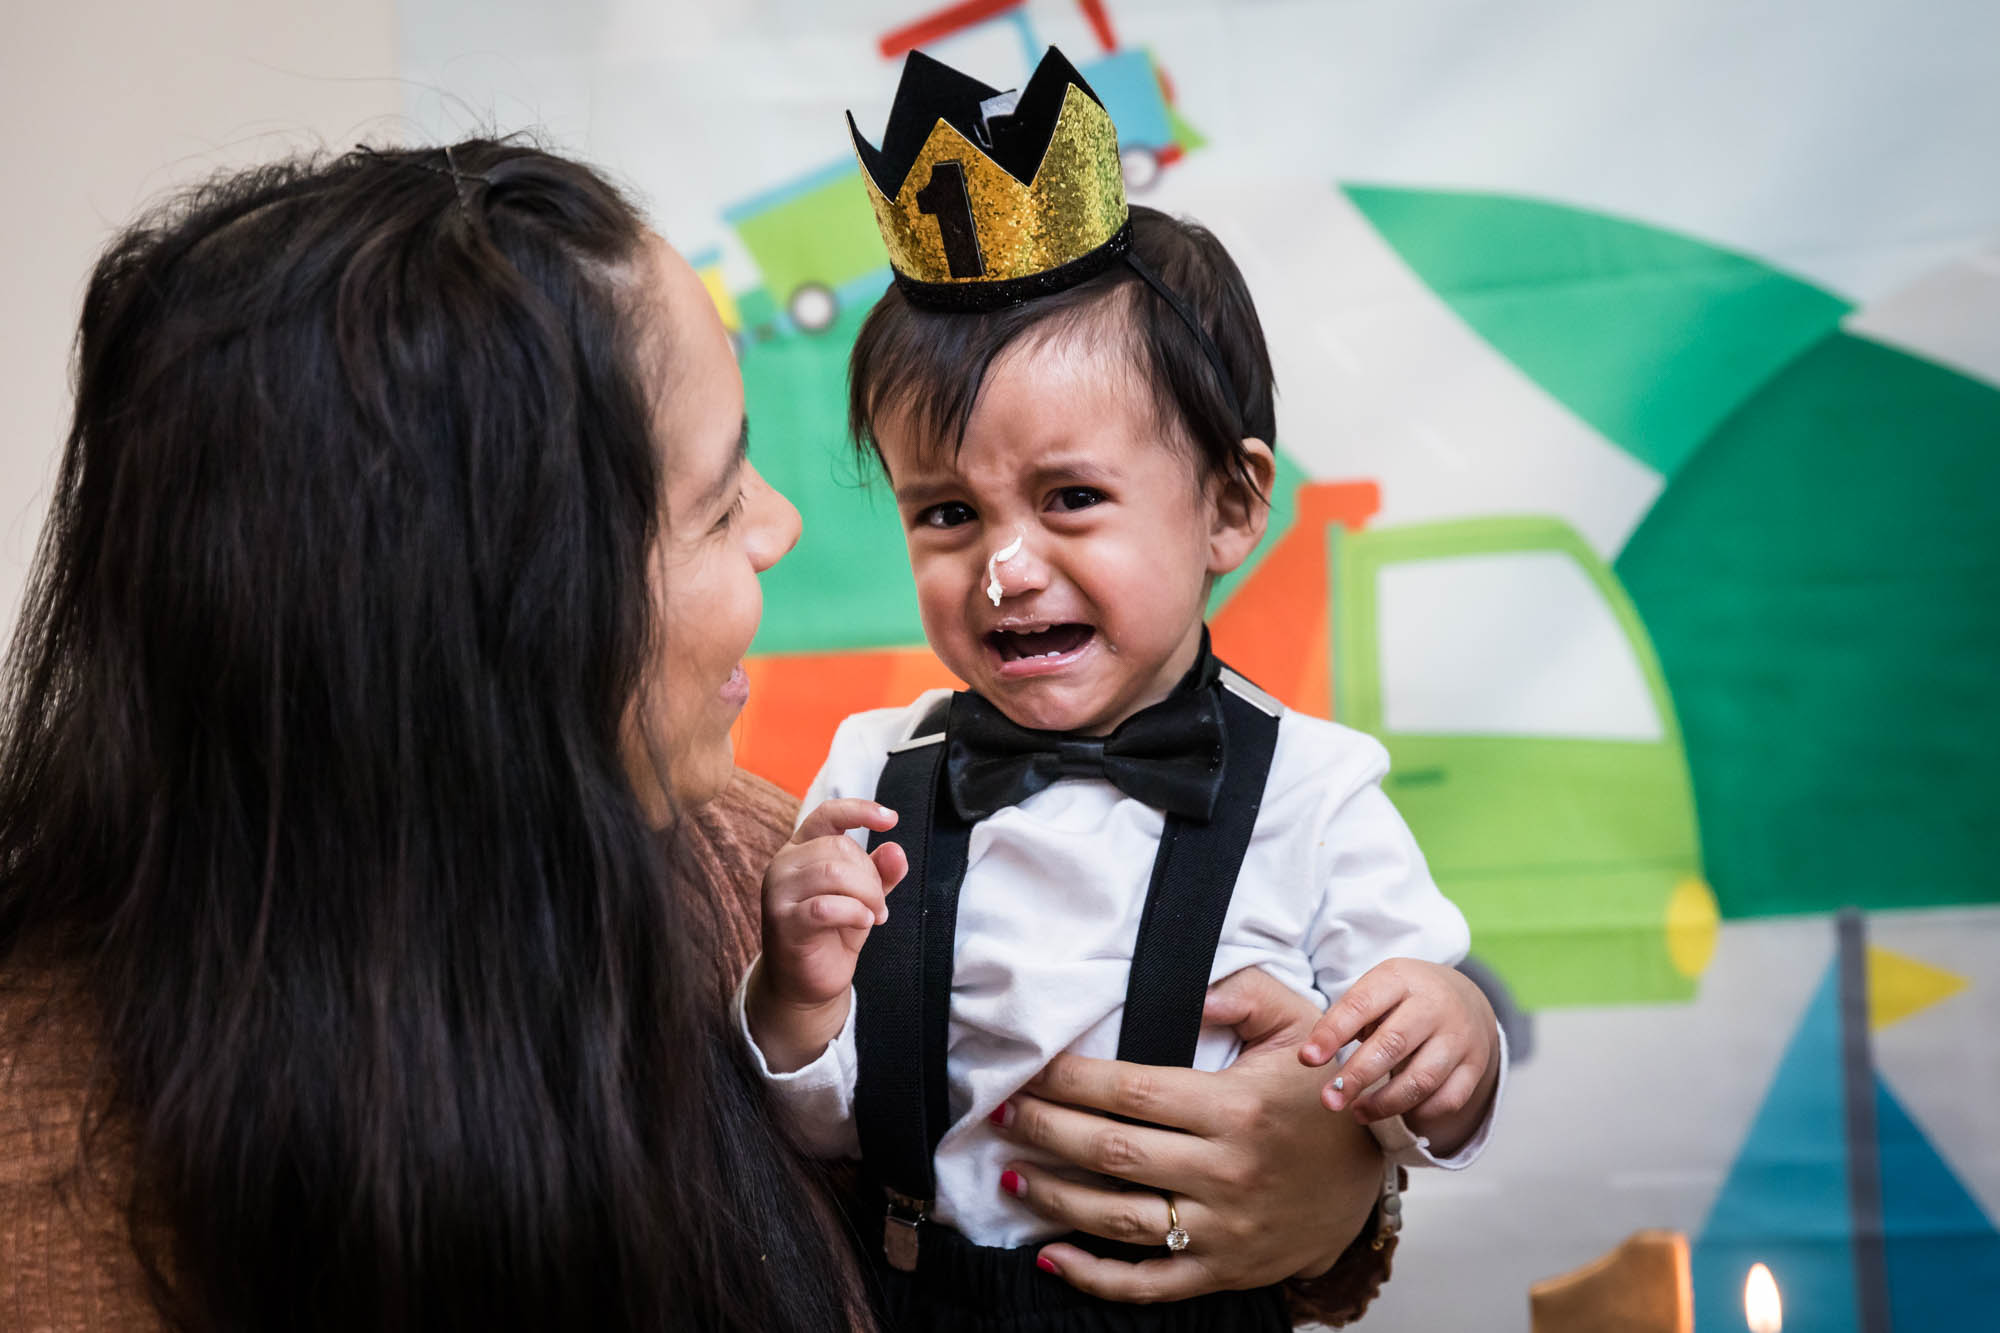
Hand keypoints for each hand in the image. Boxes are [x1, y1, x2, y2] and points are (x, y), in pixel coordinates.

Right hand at [745, 799, 907, 1072]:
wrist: (806, 982)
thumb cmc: (833, 932)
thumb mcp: (863, 897)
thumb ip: (880, 873)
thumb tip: (896, 849)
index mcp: (801, 849)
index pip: (827, 814)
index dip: (859, 810)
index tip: (891, 819)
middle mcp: (784, 864)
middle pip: (840, 848)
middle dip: (871, 876)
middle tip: (880, 906)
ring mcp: (778, 892)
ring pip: (833, 873)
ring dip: (867, 895)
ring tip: (874, 915)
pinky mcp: (783, 922)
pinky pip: (825, 907)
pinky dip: (853, 912)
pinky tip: (863, 923)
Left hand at [991, 967, 1380, 1302]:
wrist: (1372, 1175)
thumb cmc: (1323, 1093)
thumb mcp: (1299, 1025)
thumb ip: (1242, 994)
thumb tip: (1186, 990)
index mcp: (1238, 1108)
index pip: (1132, 1091)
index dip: (1070, 1079)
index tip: (1031, 1068)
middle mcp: (1227, 1172)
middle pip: (1112, 1152)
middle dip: (1044, 1129)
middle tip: (1001, 1112)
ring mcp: (1224, 1229)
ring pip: (1118, 1218)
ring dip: (1053, 1196)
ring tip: (1011, 1171)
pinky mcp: (1224, 1270)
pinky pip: (1149, 1283)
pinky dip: (1094, 1276)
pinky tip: (1051, 1254)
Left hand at [1299, 957, 1499, 1154]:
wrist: (1464, 997)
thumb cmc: (1401, 999)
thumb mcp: (1375, 991)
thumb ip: (1346, 1018)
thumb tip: (1311, 1056)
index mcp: (1401, 978)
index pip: (1362, 1005)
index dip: (1332, 1033)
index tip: (1307, 1058)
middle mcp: (1434, 1005)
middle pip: (1393, 1044)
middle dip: (1356, 1076)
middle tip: (1328, 1100)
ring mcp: (1459, 1036)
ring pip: (1422, 1079)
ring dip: (1384, 1103)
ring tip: (1356, 1112)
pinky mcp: (1474, 1065)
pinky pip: (1448, 1099)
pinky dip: (1420, 1112)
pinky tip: (1397, 1114)